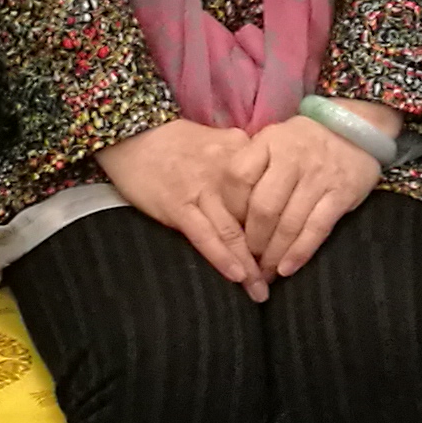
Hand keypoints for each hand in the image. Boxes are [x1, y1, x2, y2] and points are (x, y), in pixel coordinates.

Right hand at [100, 118, 264, 293]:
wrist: (132, 132)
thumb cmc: (176, 141)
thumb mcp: (218, 140)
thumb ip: (243, 161)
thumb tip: (269, 186)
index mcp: (241, 150)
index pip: (271, 192)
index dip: (281, 223)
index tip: (288, 247)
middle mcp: (227, 170)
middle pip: (256, 216)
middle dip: (269, 251)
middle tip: (278, 277)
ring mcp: (202, 188)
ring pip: (233, 231)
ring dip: (249, 266)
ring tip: (260, 290)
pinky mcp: (177, 204)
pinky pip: (205, 236)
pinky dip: (223, 258)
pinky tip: (237, 277)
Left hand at [237, 112, 385, 278]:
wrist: (356, 127)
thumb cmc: (304, 140)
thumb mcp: (274, 139)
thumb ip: (252, 166)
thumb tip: (227, 210)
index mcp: (269, 141)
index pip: (238, 176)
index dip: (230, 208)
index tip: (229, 228)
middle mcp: (292, 158)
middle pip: (263, 207)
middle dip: (252, 241)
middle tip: (247, 260)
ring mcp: (318, 176)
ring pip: (288, 224)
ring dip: (273, 254)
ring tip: (265, 272)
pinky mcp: (341, 194)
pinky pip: (316, 229)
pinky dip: (299, 253)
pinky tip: (287, 269)